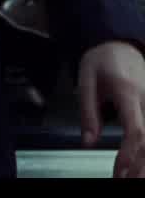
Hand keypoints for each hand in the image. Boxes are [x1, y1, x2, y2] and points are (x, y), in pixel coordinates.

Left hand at [78, 39, 144, 176]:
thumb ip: (87, 112)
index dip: (129, 152)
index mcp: (128, 93)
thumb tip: (87, 142)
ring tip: (129, 177)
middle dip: (138, 165)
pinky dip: (144, 152)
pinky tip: (137, 167)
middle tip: (124, 180)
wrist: (121, 44)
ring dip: (143, 163)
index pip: (135, 129)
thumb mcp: (86, 80)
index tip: (120, 169)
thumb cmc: (102, 60)